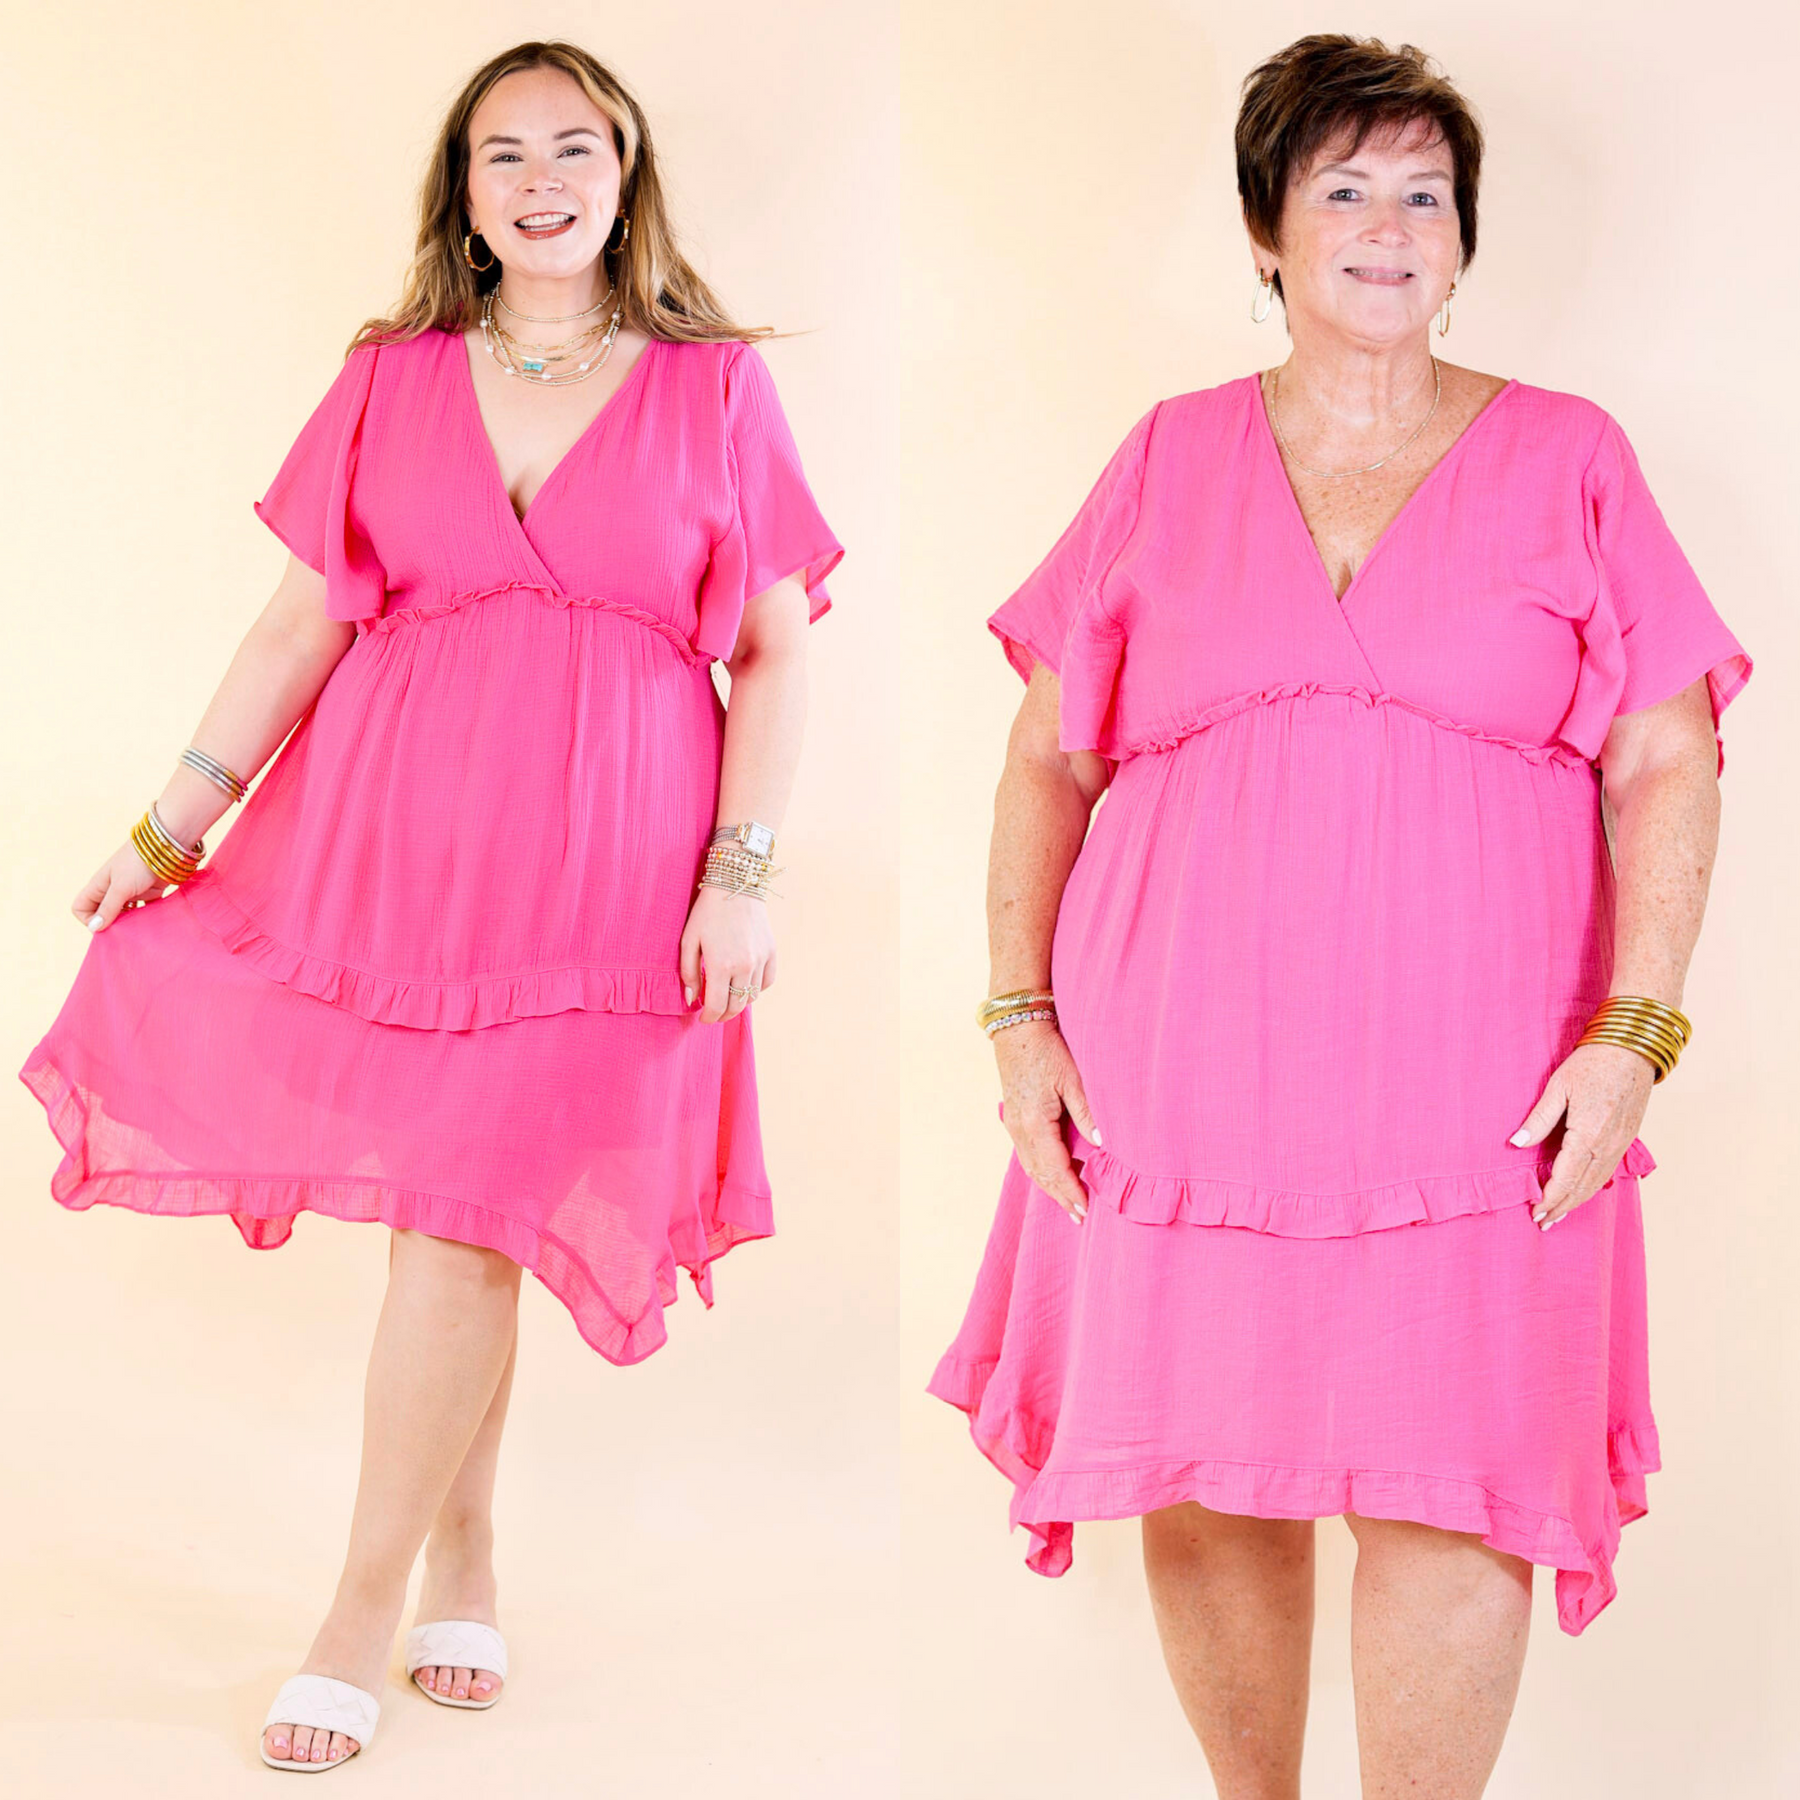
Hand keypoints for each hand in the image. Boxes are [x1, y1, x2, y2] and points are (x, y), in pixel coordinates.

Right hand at [73, 841, 174, 932]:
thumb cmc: (138, 864)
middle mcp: (111, 891)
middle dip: (110, 924)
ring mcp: (129, 893)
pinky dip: (142, 917)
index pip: (80, 908)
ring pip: (122, 914)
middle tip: (123, 931)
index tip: (105, 925)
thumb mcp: (121, 887)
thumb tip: (94, 928)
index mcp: (98, 887)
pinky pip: (140, 911)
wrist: (166, 848)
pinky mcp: (147, 895)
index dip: (88, 919)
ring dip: (127, 923)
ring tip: (137, 927)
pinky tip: (149, 920)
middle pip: (102, 914)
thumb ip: (108, 908)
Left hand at [678, 885, 774, 1022]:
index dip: (708, 1017)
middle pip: (736, 1006)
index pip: (717, 1006)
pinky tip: (744, 983)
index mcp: (721, 965)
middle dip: (723, 1015)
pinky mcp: (771, 952)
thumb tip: (692, 998)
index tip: (703, 1018)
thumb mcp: (689, 940)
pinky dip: (756, 988)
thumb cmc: (707, 912)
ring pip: (752, 996)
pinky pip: (766, 981)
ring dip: (739, 1002)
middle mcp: (744, 966)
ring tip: (727, 998)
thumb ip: (688, 972)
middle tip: (714, 1013)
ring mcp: (761, 960)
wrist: (736, 885)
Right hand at [993, 1020, 1100, 1221]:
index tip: (1086, 1210)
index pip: (1055, 1168)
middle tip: (1081, 1218)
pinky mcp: (1014, 1118)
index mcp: (1034, 1123)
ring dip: (1050, 1187)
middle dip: (1061, 1197)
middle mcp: (1019, 1129)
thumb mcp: (1072, 1078)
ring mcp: (1013, 1125)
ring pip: (1032, 1166)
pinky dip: (1042, 1171)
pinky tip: (1054, 1175)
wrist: (1016, 1028)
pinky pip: (1027, 1154)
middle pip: (1041, 1174)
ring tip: (1070, 1203)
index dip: (1071, 1191)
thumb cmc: (1046, 1049)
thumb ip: (1087, 1112)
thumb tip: (1102, 1144)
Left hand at [1510, 1041, 1654, 1228]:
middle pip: (1582, 1186)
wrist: (1633, 1049)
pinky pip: (1608, 1170)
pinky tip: (1583, 1192)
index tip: (1536, 1212)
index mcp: (1588, 1133)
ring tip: (1559, 1214)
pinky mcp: (1627, 1138)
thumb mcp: (1558, 1086)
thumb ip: (1539, 1118)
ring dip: (1577, 1201)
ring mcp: (1620, 1143)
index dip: (1550, 1198)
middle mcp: (1608, 1144)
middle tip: (1543, 1222)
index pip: (1566, 1177)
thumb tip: (1516, 1143)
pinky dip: (1593, 1187)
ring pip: (1597, 1182)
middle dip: (1562, 1207)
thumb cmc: (1592, 1063)